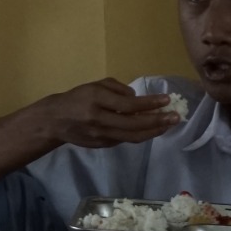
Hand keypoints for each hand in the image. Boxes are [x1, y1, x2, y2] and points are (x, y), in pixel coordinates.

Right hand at [40, 79, 179, 148]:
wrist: (55, 120)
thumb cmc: (77, 98)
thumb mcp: (95, 86)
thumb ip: (118, 89)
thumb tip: (139, 100)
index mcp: (96, 100)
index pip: (128, 104)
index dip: (149, 103)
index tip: (166, 100)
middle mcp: (99, 119)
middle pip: (134, 123)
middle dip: (157, 120)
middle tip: (175, 116)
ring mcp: (101, 135)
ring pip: (133, 136)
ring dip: (154, 131)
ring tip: (168, 125)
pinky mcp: (102, 145)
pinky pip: (126, 139)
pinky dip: (141, 134)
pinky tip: (152, 129)